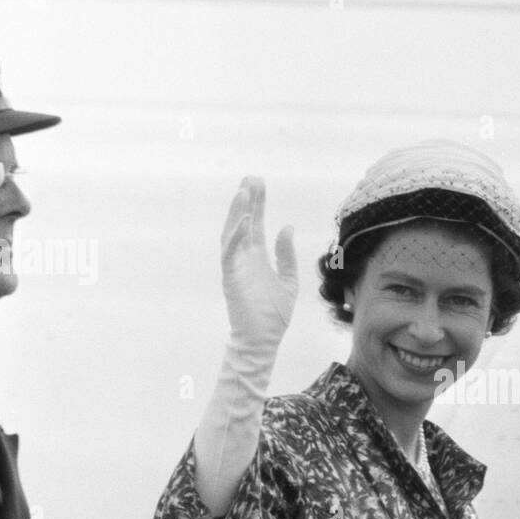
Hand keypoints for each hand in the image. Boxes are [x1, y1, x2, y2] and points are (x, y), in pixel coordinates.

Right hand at [220, 176, 296, 350]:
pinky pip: (230, 253)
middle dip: (247, 201)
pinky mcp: (231, 278)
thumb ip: (287, 256)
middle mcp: (245, 259)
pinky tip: (246, 221)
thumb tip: (287, 228)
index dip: (257, 204)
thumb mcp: (289, 281)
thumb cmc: (274, 316)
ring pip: (233, 233)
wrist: (262, 341)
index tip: (259, 184)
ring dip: (238, 212)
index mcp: (259, 259)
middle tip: (251, 177)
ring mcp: (236, 267)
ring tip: (244, 190)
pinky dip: (237, 236)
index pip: (257, 225)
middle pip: (244, 223)